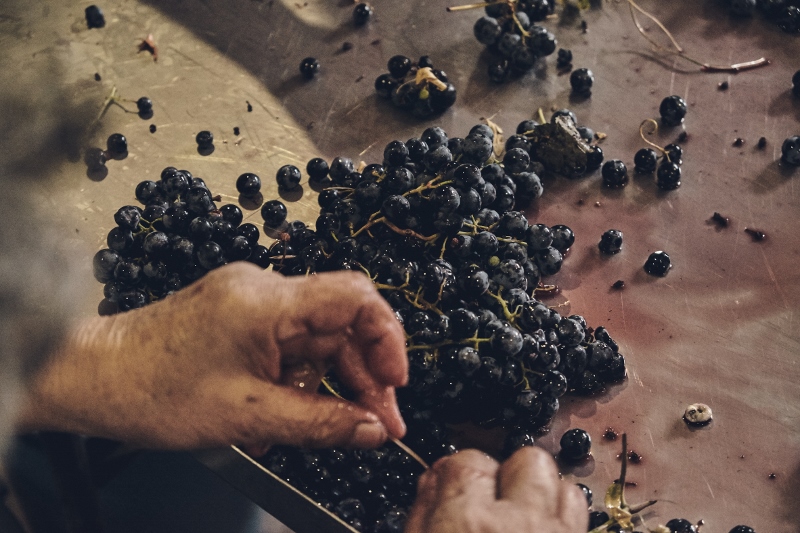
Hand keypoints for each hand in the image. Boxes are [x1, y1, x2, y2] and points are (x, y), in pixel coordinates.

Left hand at [17, 263, 407, 452]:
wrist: (90, 377)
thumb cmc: (152, 392)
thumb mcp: (247, 417)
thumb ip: (320, 422)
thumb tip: (373, 429)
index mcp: (266, 301)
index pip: (354, 297)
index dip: (387, 337)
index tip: (394, 381)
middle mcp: (262, 288)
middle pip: (340, 322)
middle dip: (364, 373)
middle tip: (380, 422)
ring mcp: (249, 300)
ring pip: (316, 336)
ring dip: (332, 380)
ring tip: (339, 426)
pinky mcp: (238, 314)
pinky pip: (288, 341)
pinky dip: (301, 374)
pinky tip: (296, 408)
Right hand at [406, 447, 587, 532]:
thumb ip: (424, 513)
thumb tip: (434, 478)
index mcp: (465, 524)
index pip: (468, 461)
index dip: (459, 473)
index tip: (454, 487)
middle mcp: (518, 526)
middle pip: (525, 460)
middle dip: (508, 474)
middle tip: (491, 503)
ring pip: (563, 484)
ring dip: (543, 495)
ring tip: (522, 519)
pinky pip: (581, 515)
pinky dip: (562, 518)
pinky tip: (542, 531)